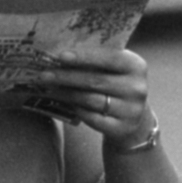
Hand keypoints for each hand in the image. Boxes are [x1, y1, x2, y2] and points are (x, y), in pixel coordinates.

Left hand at [40, 48, 155, 150]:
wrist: (132, 115)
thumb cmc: (115, 83)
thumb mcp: (113, 68)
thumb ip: (96, 59)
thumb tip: (60, 54)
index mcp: (136, 65)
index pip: (109, 58)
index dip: (84, 57)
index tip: (60, 56)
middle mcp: (137, 88)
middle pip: (95, 81)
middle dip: (67, 77)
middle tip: (44, 75)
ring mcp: (131, 110)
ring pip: (90, 100)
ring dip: (66, 93)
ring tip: (49, 88)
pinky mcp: (122, 128)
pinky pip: (92, 118)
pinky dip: (76, 109)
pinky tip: (63, 102)